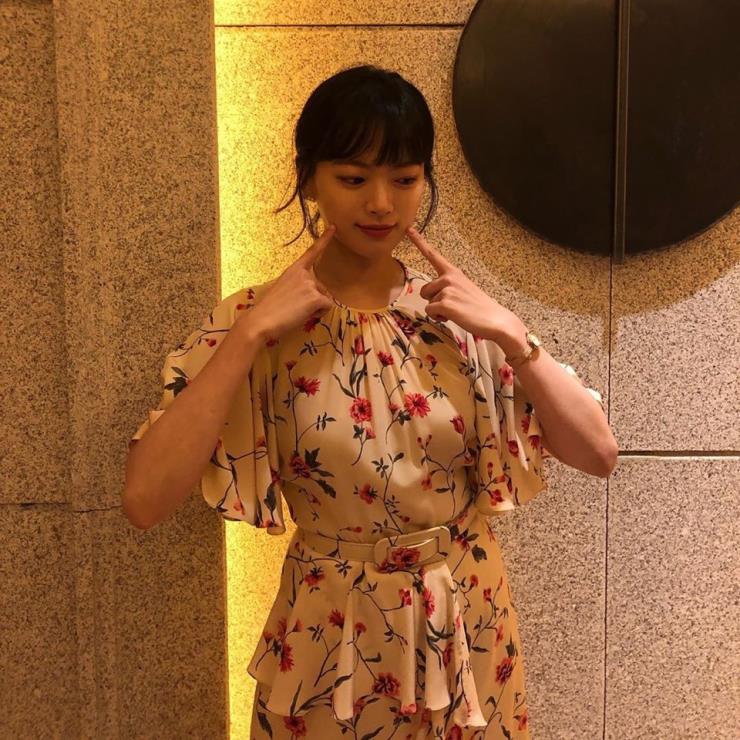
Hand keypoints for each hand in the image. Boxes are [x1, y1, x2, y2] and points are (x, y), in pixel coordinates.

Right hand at [245, 224, 335, 340]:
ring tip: (296, 312)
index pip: (312, 252)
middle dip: (314, 300)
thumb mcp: (284, 290)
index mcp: (294, 269)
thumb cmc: (269, 309)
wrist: (261, 320)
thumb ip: (298, 286)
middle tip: (294, 308)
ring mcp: (310, 284)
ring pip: (325, 298)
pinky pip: (327, 307)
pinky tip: (303, 315)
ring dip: (316, 308)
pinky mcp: (315, 297)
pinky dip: (319, 314)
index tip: (334, 226)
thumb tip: (314, 296)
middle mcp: (303, 273)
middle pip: (321, 288)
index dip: (325, 239)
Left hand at [405, 226, 524, 340]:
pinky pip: (430, 311)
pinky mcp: (445, 303)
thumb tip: (433, 296)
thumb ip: (448, 287)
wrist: (494, 319)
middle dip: (433, 300)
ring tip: (455, 311)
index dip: (419, 241)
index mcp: (453, 272)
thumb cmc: (478, 307)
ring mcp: (447, 289)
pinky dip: (438, 317)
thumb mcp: (463, 289)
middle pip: (424, 290)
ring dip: (437, 310)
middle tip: (452, 305)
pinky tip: (452, 317)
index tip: (409, 229)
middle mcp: (448, 277)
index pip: (433, 254)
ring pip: (427, 302)